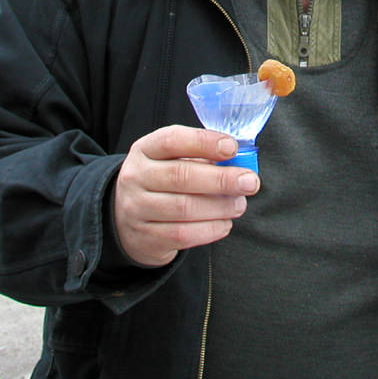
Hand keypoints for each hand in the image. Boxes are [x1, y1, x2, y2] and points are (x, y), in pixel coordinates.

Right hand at [112, 125, 260, 266]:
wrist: (127, 218)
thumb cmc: (161, 182)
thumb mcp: (170, 160)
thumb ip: (200, 157)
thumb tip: (238, 162)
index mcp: (144, 150)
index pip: (172, 140)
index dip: (204, 142)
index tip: (232, 147)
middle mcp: (135, 177)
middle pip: (181, 176)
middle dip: (221, 179)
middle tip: (250, 181)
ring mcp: (136, 209)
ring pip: (184, 208)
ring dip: (220, 206)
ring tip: (239, 204)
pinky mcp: (146, 238)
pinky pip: (183, 235)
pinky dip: (210, 229)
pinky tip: (225, 223)